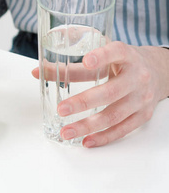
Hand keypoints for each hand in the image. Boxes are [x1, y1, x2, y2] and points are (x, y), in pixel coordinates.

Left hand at [32, 42, 168, 147]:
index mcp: (126, 55)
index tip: (86, 61)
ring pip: (115, 115)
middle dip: (84, 102)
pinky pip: (123, 129)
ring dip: (88, 125)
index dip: (102, 57)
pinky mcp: (143, 115)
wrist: (158, 71)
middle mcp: (137, 76)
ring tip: (66, 131)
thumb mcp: (101, 54)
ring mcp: (142, 98)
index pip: (115, 52)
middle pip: (110, 91)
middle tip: (61, 109)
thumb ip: (72, 63)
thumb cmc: (121, 61)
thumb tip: (37, 71)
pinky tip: (86, 141)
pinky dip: (104, 137)